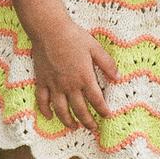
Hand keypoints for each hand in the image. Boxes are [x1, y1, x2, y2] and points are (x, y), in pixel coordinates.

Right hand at [29, 17, 118, 131]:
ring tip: (74, 127)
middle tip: (92, 128)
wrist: (49, 30)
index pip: (96, 100)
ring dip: (68, 121)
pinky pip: (43, 100)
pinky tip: (49, 116)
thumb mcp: (95, 48)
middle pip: (80, 109)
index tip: (107, 116)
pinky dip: (45, 110)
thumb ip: (107, 64)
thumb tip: (117, 77)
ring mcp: (55, 85)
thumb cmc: (73, 36)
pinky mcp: (42, 81)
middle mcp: (70, 85)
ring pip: (61, 109)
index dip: (102, 110)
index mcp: (84, 77)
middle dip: (87, 121)